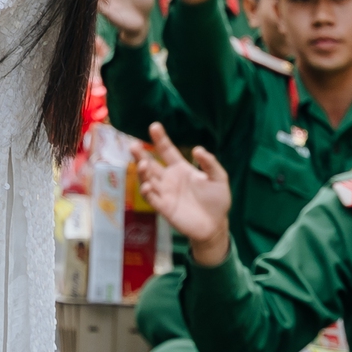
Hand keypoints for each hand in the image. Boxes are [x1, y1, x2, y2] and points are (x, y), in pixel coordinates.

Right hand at [133, 124, 231, 261]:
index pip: (167, 151)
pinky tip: (147, 186)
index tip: (154, 126)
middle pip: (151, 164)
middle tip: (133, 146)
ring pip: (148, 180)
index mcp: (181, 168)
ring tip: (143, 164)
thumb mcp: (218, 178)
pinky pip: (151, 198)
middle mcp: (169, 178)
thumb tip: (197, 149)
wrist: (216, 225)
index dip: (160, 139)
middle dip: (141, 155)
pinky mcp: (164, 208)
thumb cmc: (217, 200)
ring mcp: (165, 193)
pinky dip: (147, 192)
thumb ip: (210, 163)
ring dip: (142, 172)